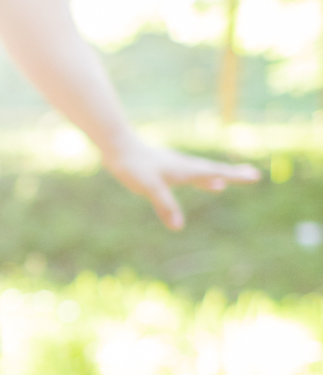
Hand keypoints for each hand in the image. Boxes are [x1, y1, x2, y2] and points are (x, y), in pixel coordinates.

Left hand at [103, 132, 259, 232]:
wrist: (119, 147)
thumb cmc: (134, 167)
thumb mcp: (150, 189)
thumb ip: (165, 206)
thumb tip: (179, 227)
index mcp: (185, 170)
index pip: (215, 173)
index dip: (234, 176)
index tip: (254, 176)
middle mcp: (184, 166)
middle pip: (215, 171)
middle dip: (234, 174)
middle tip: (253, 175)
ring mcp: (177, 166)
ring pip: (204, 172)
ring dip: (220, 176)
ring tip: (230, 182)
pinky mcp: (169, 168)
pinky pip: (194, 175)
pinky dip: (206, 179)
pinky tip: (209, 183)